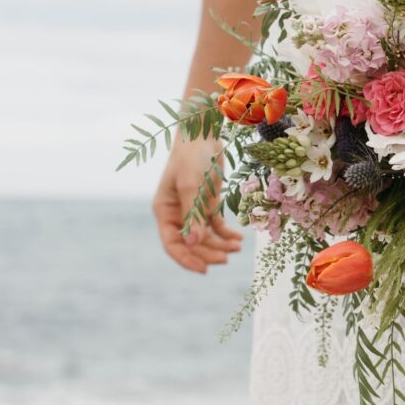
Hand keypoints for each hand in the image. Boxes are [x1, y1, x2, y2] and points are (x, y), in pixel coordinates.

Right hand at [153, 137, 243, 272]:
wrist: (204, 135)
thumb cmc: (192, 157)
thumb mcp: (192, 185)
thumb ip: (193, 215)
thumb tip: (193, 244)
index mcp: (164, 211)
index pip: (173, 244)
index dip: (187, 259)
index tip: (204, 269)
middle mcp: (177, 214)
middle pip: (192, 244)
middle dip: (209, 253)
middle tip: (228, 258)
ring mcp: (193, 210)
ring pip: (206, 237)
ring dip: (221, 245)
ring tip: (238, 248)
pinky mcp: (207, 204)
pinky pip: (216, 226)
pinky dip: (227, 234)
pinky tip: (239, 239)